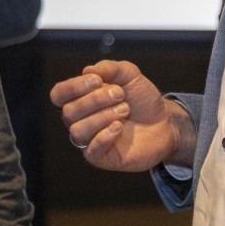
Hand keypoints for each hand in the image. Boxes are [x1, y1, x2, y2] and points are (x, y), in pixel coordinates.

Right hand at [49, 60, 193, 171]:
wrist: (165, 123)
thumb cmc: (142, 100)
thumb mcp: (130, 75)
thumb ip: (110, 68)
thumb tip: (88, 70)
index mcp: (81, 99)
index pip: (59, 94)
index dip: (73, 86)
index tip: (98, 80)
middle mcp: (80, 120)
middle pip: (69, 111)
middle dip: (95, 100)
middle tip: (120, 95)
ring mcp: (89, 140)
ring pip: (77, 130)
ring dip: (102, 116)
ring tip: (125, 110)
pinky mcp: (101, 157)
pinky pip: (90, 150)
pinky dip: (104, 136)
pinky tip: (119, 127)